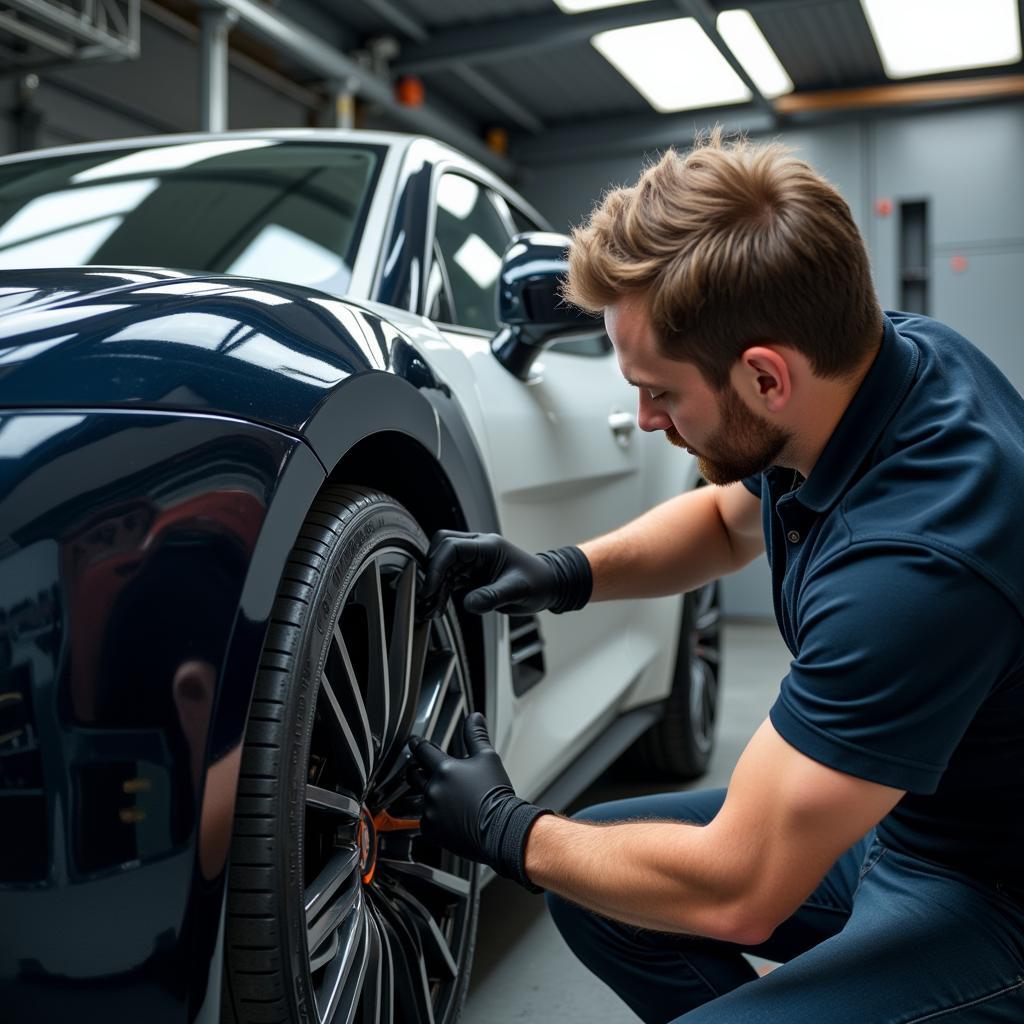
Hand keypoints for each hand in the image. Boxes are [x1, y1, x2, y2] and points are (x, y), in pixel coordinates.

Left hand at [407, 713, 548, 891]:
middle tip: (423, 768)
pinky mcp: (431, 830)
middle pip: (414, 774)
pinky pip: (426, 819)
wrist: (500, 829)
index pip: (422, 751)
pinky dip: (434, 816)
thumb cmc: (495, 794)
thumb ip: (475, 735)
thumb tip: (474, 717)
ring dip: (429, 794)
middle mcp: (433, 789)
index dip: (417, 744)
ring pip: (421, 798)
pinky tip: (450, 815)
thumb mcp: (487, 758)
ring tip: (446, 796)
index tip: (414, 742)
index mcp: (444, 769)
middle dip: (417, 769)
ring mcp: (430, 811)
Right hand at [417, 530, 591, 618]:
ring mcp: (473, 561)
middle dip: (432, 573)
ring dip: (435, 587)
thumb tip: (468, 603)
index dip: (437, 566)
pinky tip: (439, 609)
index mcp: (488, 546)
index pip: (452, 547)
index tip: (431, 589)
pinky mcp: (471, 574)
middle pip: (441, 550)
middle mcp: (477, 549)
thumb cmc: (538, 582)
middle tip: (428, 598)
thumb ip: (493, 596)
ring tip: (432, 610)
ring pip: (442, 566)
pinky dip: (441, 593)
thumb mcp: (518, 590)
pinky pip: (449, 579)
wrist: (548, 586)